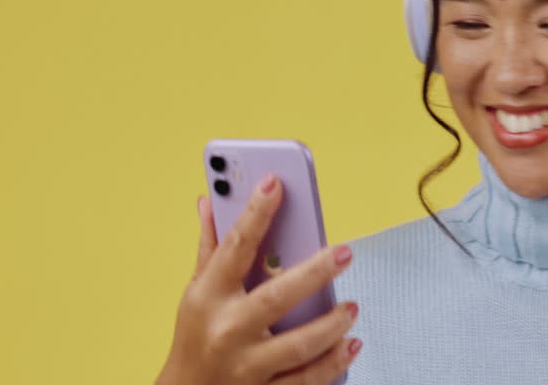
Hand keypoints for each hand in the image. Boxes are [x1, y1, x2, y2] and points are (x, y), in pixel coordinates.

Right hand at [157, 178, 360, 384]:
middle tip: (345, 252)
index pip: (235, 247)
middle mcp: (227, 330)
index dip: (254, 212)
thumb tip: (210, 199)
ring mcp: (246, 366)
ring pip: (297, 345)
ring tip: (352, 307)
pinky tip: (351, 345)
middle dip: (313, 273)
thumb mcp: (196, 291)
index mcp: (209, 296)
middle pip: (276, 297)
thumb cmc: (195, 337)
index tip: (275, 183)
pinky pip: (305, 380)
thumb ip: (210, 246)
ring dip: (330, 326)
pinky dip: (333, 363)